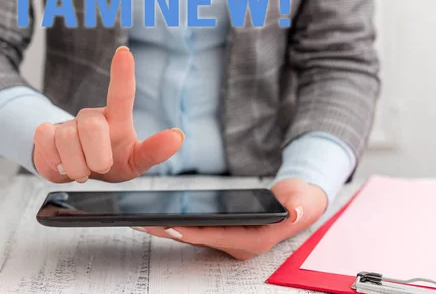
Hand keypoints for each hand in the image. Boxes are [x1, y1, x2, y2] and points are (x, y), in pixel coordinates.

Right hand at [33, 46, 183, 182]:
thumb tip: (178, 136)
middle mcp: (93, 116)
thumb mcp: (136, 161)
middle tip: (100, 167)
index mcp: (117, 119)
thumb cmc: (113, 163)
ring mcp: (68, 123)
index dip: (122, 73)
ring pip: (67, 140)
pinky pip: (46, 142)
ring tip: (81, 169)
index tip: (124, 52)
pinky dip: (55, 161)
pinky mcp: (45, 131)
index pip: (121, 93)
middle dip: (97, 157)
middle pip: (93, 127)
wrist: (78, 174)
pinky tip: (60, 162)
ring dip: (76, 166)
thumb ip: (154, 151)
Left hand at [141, 178, 327, 259]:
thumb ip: (301, 207)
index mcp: (255, 240)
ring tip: (142, 218)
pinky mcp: (223, 231)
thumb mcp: (304, 201)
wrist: (299, 203)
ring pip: (194, 235)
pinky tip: (159, 214)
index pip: (218, 237)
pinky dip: (178, 223)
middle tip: (143, 222)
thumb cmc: (300, 202)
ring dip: (169, 228)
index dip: (194, 232)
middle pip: (199, 238)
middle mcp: (238, 245)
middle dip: (171, 231)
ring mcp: (230, 239)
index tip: (170, 225)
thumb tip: (294, 212)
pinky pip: (196, 229)